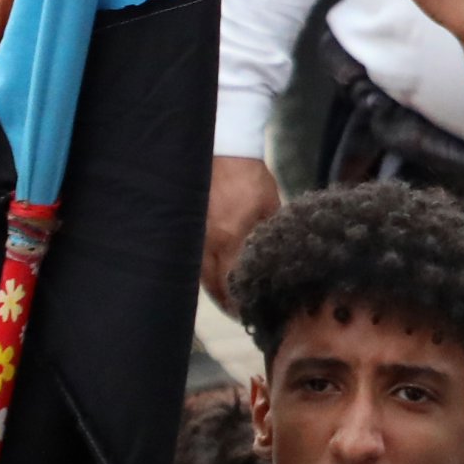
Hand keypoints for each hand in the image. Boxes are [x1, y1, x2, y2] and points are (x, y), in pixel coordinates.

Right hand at [202, 155, 280, 304]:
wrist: (222, 149)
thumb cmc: (249, 177)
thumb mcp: (269, 206)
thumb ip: (269, 235)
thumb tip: (277, 260)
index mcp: (230, 237)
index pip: (233, 282)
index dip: (241, 302)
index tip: (251, 313)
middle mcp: (206, 241)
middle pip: (212, 285)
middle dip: (226, 303)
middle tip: (240, 314)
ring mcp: (192, 235)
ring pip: (199, 275)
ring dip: (213, 291)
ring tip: (227, 301)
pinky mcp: (185, 227)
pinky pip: (191, 258)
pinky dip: (202, 272)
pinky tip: (212, 277)